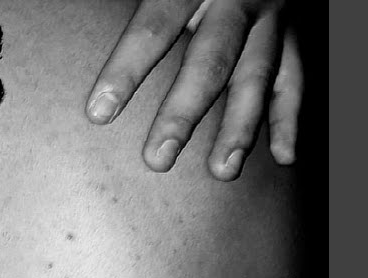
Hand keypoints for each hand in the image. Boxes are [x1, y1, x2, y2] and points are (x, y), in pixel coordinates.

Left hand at [85, 0, 301, 179]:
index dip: (126, 69)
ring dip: (241, 128)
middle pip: (209, 61)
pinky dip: (289, 118)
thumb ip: (142, 4)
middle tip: (157, 159)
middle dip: (183, 113)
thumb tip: (73, 14)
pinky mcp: (293, 32)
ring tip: (222, 172)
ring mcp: (271, 17)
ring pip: (257, 76)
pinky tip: (282, 157)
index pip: (155, 26)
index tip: (99, 113)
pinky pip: (293, 78)